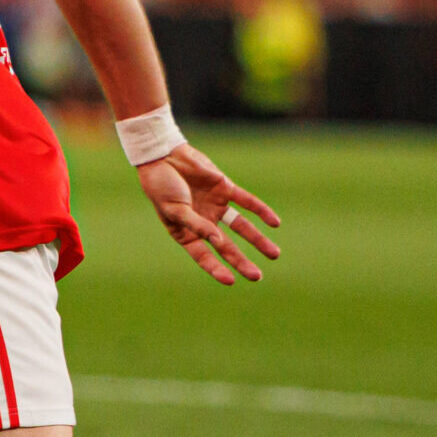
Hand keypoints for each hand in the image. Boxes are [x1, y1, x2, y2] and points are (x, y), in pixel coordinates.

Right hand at [135, 145, 282, 285]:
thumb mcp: (175, 210)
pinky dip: (261, 211)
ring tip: (274, 254)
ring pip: (241, 227)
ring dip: (257, 240)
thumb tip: (217, 240)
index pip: (204, 255)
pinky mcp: (225, 189)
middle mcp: (204, 223)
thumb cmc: (162, 187)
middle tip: (256, 276)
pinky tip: (275, 222)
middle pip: (227, 246)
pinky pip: (247, 202)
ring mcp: (215, 206)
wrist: (164, 156)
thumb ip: (196, 225)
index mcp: (186, 232)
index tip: (231, 280)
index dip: (216, 269)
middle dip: (241, 261)